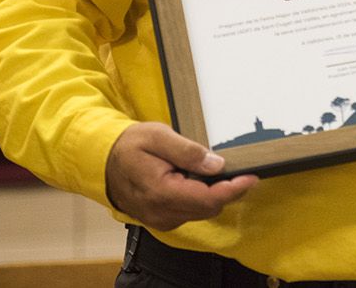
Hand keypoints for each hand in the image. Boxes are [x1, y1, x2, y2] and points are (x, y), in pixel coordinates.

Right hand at [104, 121, 257, 230]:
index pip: (208, 199)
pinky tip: (200, 179)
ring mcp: (161, 219)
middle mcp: (162, 213)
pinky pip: (191, 211)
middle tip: (240, 169)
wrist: (103, 161)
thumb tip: (217, 164)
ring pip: (202, 211)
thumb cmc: (129, 145)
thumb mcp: (158, 136)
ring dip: (215, 194)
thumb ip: (187, 151)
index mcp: (161, 193)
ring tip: (216, 170)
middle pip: (209, 207)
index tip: (252, 176)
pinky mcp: (162, 218)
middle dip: (228, 190)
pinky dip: (201, 197)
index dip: (234, 189)